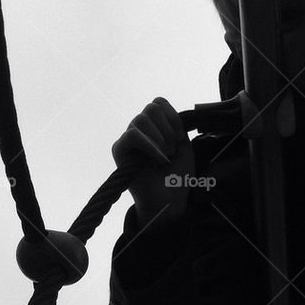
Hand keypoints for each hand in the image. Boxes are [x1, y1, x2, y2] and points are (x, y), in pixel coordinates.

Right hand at [112, 97, 194, 226]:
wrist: (169, 201)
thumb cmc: (177, 177)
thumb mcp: (184, 146)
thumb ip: (176, 124)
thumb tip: (164, 109)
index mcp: (154, 127)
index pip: (159, 103)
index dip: (172, 117)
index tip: (181, 138)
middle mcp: (139, 130)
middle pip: (151, 107)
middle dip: (168, 128)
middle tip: (173, 150)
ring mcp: (128, 139)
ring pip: (141, 119)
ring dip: (160, 138)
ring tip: (167, 156)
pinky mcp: (119, 150)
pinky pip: (132, 135)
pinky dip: (149, 145)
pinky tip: (158, 159)